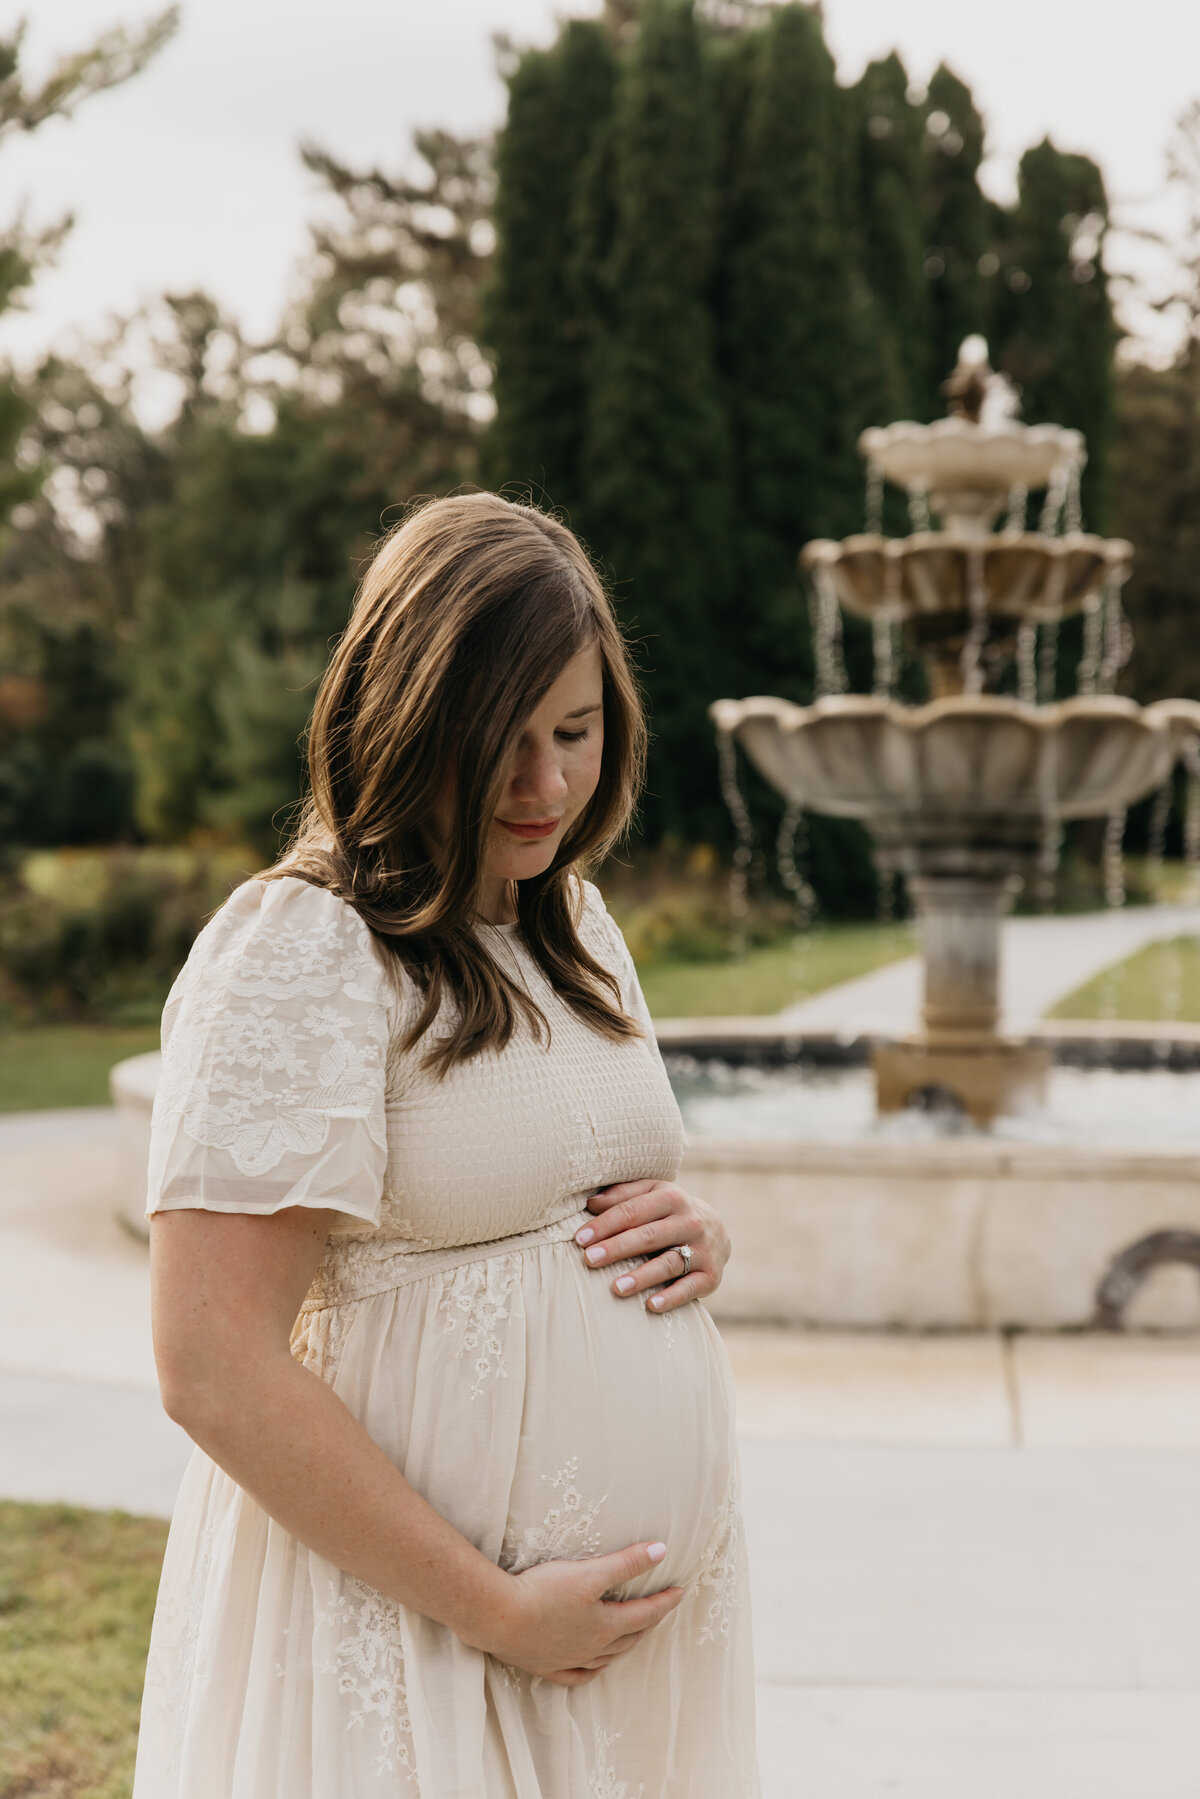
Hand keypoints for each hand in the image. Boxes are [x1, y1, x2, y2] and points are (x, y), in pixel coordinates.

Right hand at [482, 1541, 684, 1685]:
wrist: (498, 1617)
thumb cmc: (543, 1592)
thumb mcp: (590, 1572)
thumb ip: (627, 1563)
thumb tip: (662, 1551)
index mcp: (605, 1626)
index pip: (645, 1614)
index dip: (665, 1602)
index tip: (681, 1592)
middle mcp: (592, 1648)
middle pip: (629, 1638)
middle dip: (647, 1623)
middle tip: (659, 1611)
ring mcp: (569, 1660)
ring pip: (606, 1658)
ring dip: (624, 1646)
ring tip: (633, 1636)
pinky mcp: (545, 1666)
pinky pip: (577, 1675)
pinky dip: (591, 1670)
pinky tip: (594, 1667)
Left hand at [575, 1179, 730, 1312]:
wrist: (716, 1231)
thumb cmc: (669, 1212)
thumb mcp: (651, 1193)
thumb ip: (622, 1195)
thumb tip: (591, 1202)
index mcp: (671, 1197)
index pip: (633, 1210)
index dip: (606, 1224)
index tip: (580, 1239)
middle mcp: (690, 1222)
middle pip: (649, 1235)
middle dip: (617, 1248)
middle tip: (589, 1259)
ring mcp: (702, 1250)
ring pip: (669, 1263)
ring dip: (642, 1276)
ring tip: (616, 1288)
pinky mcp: (711, 1276)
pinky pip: (690, 1288)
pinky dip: (672, 1297)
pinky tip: (651, 1306)